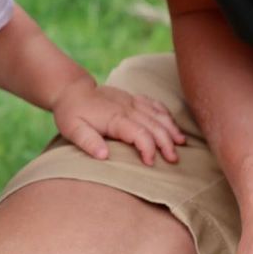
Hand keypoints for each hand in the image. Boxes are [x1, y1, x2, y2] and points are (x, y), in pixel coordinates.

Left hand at [51, 78, 185, 164]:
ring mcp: (131, 102)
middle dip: (166, 142)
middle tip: (173, 159)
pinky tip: (172, 125)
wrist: (72, 90)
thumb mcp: (72, 129)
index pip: (139, 133)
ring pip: (158, 114)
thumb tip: (104, 156)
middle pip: (154, 125)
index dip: (148, 148)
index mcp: (115, 117)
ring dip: (171, 129)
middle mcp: (127, 108)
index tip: (150, 163)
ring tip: (181, 143)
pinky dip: (166, 114)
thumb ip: (88, 142)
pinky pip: (154, 104)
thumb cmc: (71, 113)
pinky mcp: (132, 98)